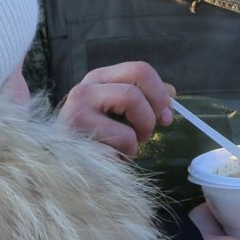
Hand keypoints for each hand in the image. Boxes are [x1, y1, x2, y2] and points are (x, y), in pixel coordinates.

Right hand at [56, 62, 173, 157]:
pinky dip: (129, 150)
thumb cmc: (99, 142)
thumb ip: (145, 101)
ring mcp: (79, 106)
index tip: (166, 115)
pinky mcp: (79, 131)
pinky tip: (116, 156)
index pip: (140, 69)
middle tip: (150, 130)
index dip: (160, 92)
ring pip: (132, 99)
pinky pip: (124, 135)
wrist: (68, 171)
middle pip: (138, 75)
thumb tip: (170, 93)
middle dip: (154, 105)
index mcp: (98, 79)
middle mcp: (86, 87)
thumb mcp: (122, 116)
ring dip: (142, 129)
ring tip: (131, 143)